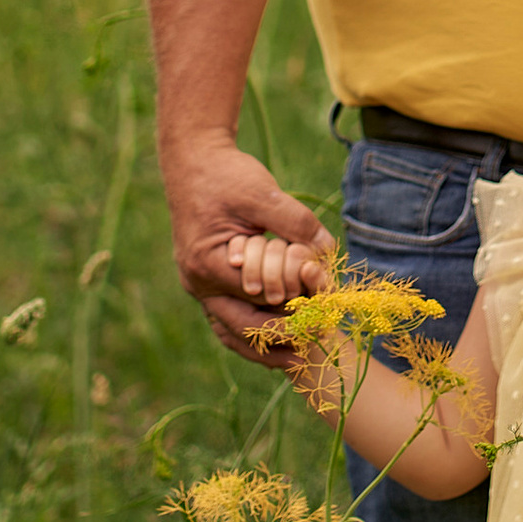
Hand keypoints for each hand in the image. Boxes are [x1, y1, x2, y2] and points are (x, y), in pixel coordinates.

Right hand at [164, 129, 333, 356]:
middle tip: (310, 352)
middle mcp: (199, 282)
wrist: (193, 161)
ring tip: (296, 360)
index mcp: (208, 263)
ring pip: (230, 330)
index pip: (256, 297)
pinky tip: (276, 339)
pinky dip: (250, 330)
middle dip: (276, 341)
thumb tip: (329, 248)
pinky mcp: (208, 280)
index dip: (292, 304)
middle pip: (239, 327)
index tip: (322, 313)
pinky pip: (228, 317)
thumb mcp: (262, 194)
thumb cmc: (226, 175)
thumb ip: (295, 223)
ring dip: (262, 346)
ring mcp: (200, 285)